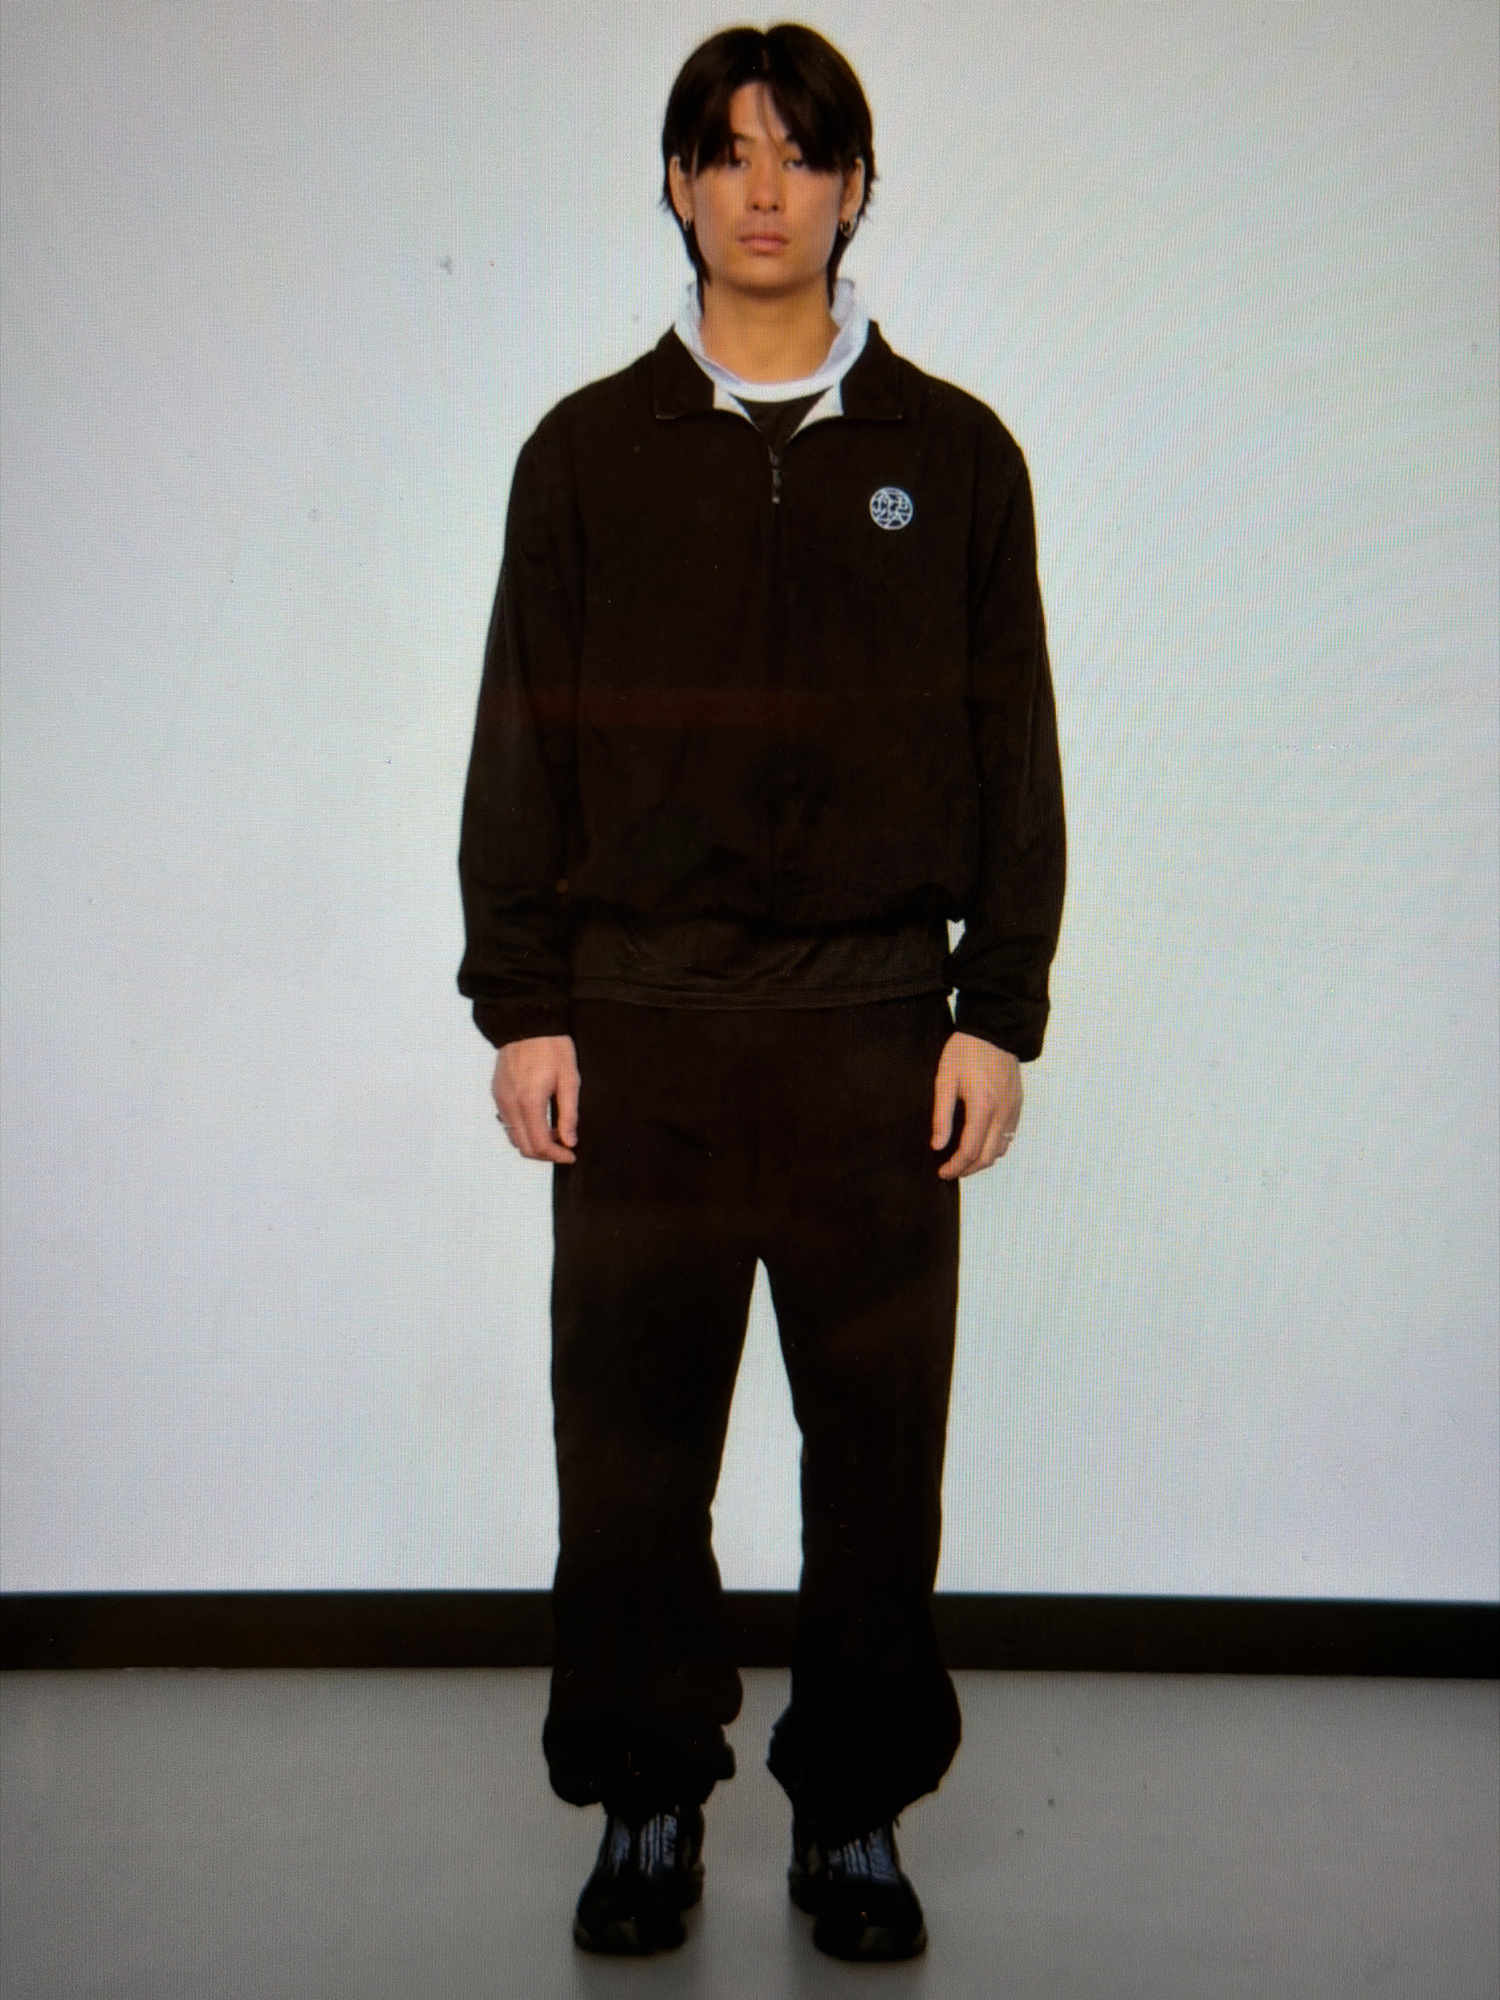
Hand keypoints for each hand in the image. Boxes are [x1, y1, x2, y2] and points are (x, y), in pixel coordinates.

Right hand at [492, 1034, 579, 1163]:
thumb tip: (569, 1141)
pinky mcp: (497, 1094)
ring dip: (533, 1143)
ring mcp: (500, 1100)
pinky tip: (540, 1120)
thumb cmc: (551, 1047)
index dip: (557, 1156)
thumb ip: (569, 1114)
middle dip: (545, 1154)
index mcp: (529, 1102)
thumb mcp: (569, 1080)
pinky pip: (507, 1123)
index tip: (571, 1155)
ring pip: (514, 1137)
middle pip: (524, 1147)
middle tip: (565, 1148)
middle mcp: (510, 1105)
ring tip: (554, 1133)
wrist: (526, 1023)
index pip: (540, 1145)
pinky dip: (523, 1130)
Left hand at [931, 1031, 1021, 1178]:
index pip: (970, 1151)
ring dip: (982, 1160)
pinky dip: (994, 1147)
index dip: (955, 1166)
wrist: (994, 1031)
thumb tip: (937, 1145)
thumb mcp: (945, 1080)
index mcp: (983, 1108)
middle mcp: (1003, 1113)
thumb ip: (941, 1116)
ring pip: (1001, 1149)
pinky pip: (1008, 1136)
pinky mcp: (1018, 1105)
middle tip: (951, 1171)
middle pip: (987, 1157)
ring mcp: (1013, 1110)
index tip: (942, 1172)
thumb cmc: (966, 1052)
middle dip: (968, 1169)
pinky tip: (980, 1142)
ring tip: (963, 1160)